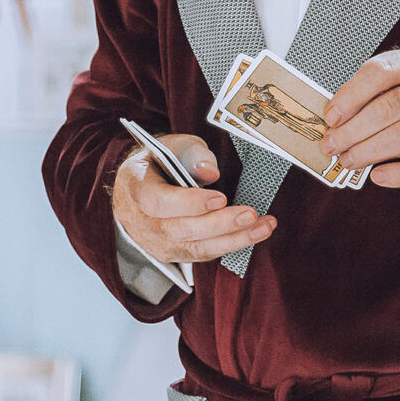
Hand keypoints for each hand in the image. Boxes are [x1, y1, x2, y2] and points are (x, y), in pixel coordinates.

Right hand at [112, 133, 272, 263]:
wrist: (139, 188)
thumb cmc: (158, 163)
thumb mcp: (171, 146)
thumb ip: (191, 153)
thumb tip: (210, 171)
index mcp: (136, 187)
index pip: (158, 202)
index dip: (189, 203)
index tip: (220, 198)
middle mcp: (142, 221)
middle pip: (181, 230)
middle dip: (220, 224)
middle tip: (250, 214)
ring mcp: (156, 242)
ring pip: (195, 248)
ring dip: (234, 239)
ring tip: (264, 226)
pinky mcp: (173, 254)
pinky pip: (203, 253)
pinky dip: (230, 244)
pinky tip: (254, 233)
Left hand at [323, 48, 399, 186]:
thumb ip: (385, 90)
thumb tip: (340, 117)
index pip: (381, 71)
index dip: (351, 94)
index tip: (331, 115)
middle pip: (390, 107)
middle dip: (353, 129)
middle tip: (332, 144)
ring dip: (370, 151)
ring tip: (349, 160)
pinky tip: (380, 176)